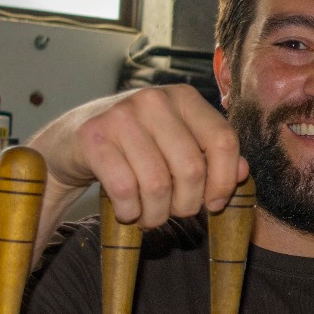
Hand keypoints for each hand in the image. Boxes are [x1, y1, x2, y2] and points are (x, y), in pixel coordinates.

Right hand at [27, 85, 248, 228]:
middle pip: (192, 169)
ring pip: (158, 184)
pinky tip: (129, 211)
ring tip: (151, 216)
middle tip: (176, 213)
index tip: (215, 203)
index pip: (223, 141)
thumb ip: (212, 154)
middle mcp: (155, 100)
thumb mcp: (177, 142)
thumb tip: (242, 172)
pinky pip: (125, 189)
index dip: (224, 180)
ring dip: (157, 214)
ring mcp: (122, 116)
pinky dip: (130, 211)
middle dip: (187, 204)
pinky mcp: (94, 138)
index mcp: (184, 97)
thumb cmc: (135, 146)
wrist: (70, 141)